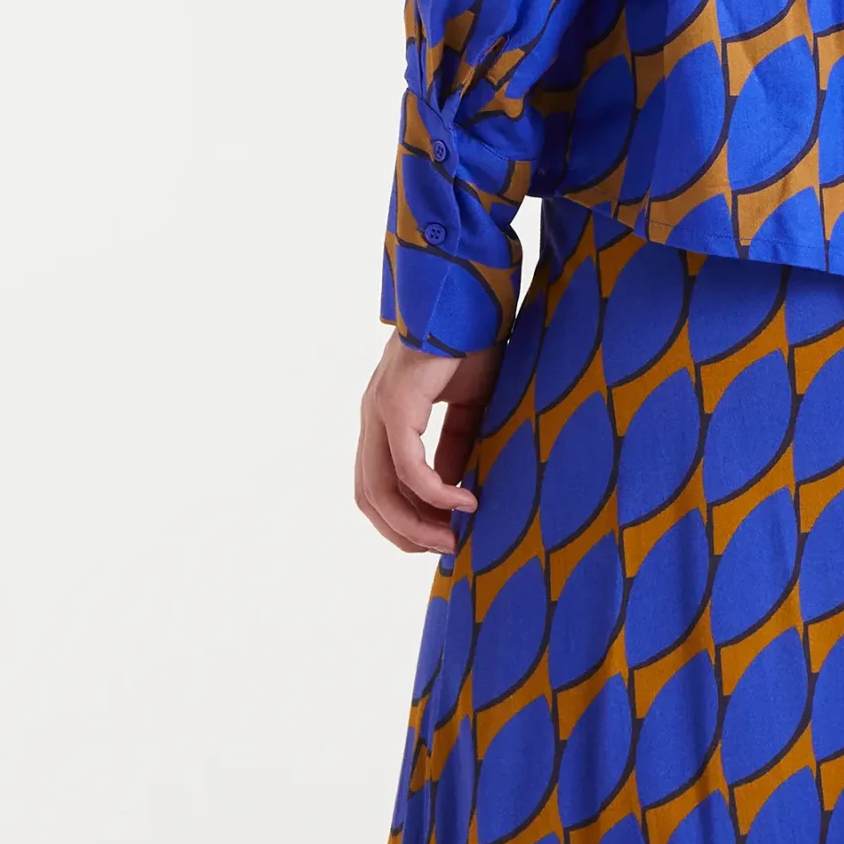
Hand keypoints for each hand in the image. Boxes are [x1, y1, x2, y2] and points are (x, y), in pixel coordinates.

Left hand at [355, 329, 502, 554]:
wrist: (473, 294)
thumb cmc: (472, 341)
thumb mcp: (468, 405)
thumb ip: (457, 445)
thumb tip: (454, 491)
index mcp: (386, 415)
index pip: (379, 484)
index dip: (405, 519)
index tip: (443, 538)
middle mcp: (374, 416)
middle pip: (371, 497)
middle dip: (405, 533)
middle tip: (446, 550)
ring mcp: (380, 409)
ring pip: (381, 489)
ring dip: (415, 524)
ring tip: (452, 538)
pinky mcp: (397, 402)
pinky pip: (409, 465)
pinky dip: (435, 492)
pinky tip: (465, 501)